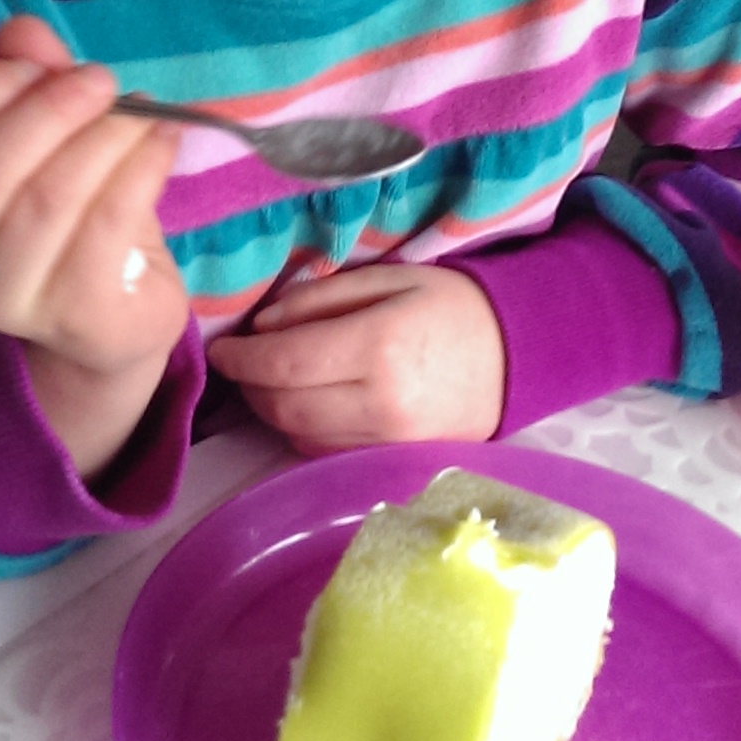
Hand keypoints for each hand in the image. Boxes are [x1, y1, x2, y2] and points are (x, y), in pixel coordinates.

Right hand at [0, 16, 189, 475]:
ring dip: (106, 140)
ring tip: (145, 114)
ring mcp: (5, 294)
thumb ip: (32, 78)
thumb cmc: (73, 212)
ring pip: (49, 198)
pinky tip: (163, 144)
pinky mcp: (72, 317)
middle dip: (51, 109)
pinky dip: (141, 172)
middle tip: (102, 80)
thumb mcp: (51, 137)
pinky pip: (106, 228)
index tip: (40, 66)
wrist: (111, 317)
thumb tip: (24, 30)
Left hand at [208, 263, 505, 453]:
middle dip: (252, 386)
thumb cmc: (451, 305)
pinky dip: (303, 431)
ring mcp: (389, 440)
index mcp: (379, 345)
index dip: (242, 359)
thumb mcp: (388, 279)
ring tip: (270, 382)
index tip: (222, 349)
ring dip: (272, 411)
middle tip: (242, 363)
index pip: (285, 363)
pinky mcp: (395, 461)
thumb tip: (263, 328)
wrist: (518, 356)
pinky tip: (307, 404)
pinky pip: (327, 452)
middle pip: (285, 406)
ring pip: (300, 436)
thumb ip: (321, 300)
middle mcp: (381, 402)